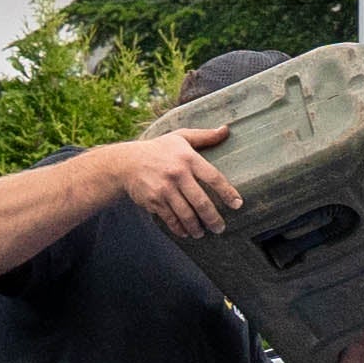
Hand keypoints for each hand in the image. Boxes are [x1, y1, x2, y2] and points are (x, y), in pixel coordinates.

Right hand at [114, 125, 239, 240]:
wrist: (126, 162)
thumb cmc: (159, 149)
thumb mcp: (181, 137)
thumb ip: (205, 136)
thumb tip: (226, 129)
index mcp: (188, 158)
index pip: (213, 177)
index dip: (227, 192)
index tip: (237, 204)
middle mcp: (177, 174)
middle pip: (201, 202)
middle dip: (213, 218)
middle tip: (220, 228)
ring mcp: (165, 189)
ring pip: (186, 214)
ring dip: (197, 227)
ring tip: (202, 233)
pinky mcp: (154, 201)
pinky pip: (171, 219)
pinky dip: (180, 229)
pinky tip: (186, 232)